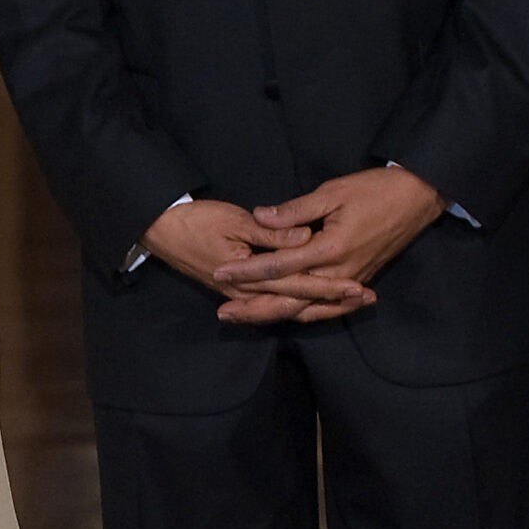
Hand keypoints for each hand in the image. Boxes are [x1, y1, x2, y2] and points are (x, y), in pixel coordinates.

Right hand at [140, 196, 366, 313]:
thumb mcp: (234, 221)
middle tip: (367, 299)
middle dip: (334, 302)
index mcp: (250, 276)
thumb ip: (271, 233)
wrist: (160, 230)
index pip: (298, 285)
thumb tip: (304, 238)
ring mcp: (245, 295)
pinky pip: (275, 305)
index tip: (358, 286)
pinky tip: (317, 303)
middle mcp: (250, 293)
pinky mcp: (240, 290)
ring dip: (322, 306)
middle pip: (299, 303)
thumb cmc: (196, 221)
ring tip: (353, 302)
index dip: (330, 287)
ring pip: (289, 308)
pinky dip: (300, 305)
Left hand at [212, 165, 443, 324]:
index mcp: (330, 249)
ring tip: (246, 318)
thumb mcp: (333, 191)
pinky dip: (306, 314)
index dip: (247, 271)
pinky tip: (288, 316)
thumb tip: (259, 216)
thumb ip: (295, 210)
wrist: (418, 198)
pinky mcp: (359, 280)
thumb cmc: (376, 190)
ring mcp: (350, 280)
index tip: (220, 273)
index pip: (279, 266)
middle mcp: (339, 273)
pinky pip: (328, 307)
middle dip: (255, 307)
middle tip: (224, 313)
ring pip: (308, 309)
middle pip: (290, 300)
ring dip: (275, 315)